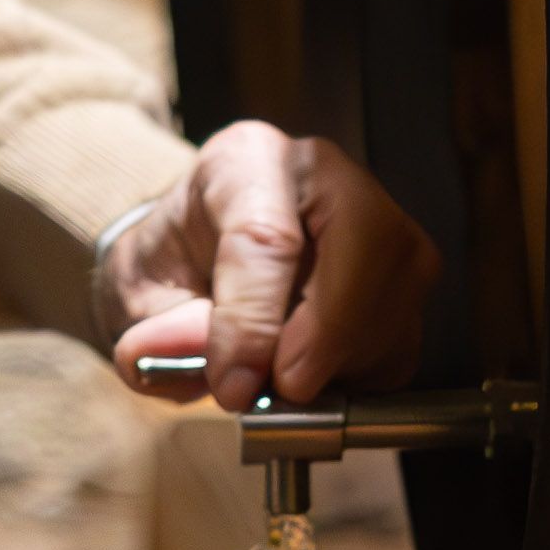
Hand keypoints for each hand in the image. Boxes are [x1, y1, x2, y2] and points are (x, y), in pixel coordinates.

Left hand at [95, 121, 436, 413]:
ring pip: (394, 299)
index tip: (233, 385)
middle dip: (326, 335)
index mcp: (248, 161)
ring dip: (340, 364)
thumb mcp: (141, 290)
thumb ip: (158, 326)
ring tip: (280, 377)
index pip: (268, 236)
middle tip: (281, 388)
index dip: (254, 321)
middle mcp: (328, 178)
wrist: (202, 258)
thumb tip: (168, 357)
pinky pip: (402, 342)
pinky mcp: (408, 275)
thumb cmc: (177, 263)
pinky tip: (314, 371)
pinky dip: (360, 376)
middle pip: (366, 245)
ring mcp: (381, 222)